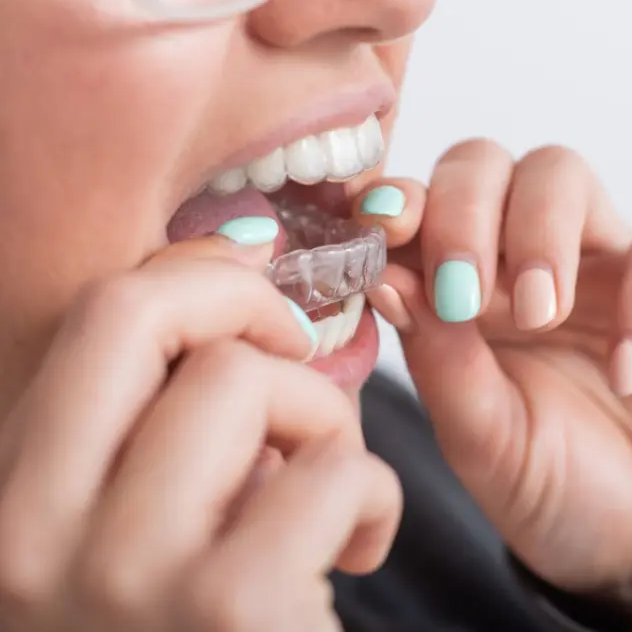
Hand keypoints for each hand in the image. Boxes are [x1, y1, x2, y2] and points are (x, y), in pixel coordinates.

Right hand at [0, 234, 400, 631]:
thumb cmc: (197, 626)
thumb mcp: (142, 521)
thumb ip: (159, 415)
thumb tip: (237, 259)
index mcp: (13, 501)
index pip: (92, 315)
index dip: (194, 280)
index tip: (257, 299)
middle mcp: (33, 535)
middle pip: (145, 313)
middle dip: (249, 307)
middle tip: (297, 353)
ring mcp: (125, 577)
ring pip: (248, 381)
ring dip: (322, 418)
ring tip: (329, 487)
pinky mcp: (230, 614)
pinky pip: (332, 471)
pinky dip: (371, 497)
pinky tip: (355, 551)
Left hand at [354, 141, 631, 593]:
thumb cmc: (554, 483)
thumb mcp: (480, 437)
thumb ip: (437, 359)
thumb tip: (386, 279)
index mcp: (460, 286)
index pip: (419, 204)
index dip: (397, 204)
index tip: (385, 230)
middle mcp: (522, 257)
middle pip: (483, 164)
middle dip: (464, 211)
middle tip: (467, 292)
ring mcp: (601, 261)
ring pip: (561, 173)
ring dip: (540, 235)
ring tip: (543, 317)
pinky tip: (625, 373)